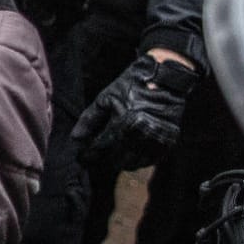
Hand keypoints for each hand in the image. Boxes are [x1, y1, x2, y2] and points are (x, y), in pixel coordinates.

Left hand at [73, 51, 199, 170]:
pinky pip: (149, 161)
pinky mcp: (168, 142)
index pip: (100, 147)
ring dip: (120, 163)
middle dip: (103, 160)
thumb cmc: (130, 86)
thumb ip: (89, 119)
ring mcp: (156, 139)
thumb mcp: (105, 98)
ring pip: (133, 163)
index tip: (81, 157)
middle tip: (95, 159)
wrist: (164, 79)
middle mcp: (140, 134)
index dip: (88, 154)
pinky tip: (129, 156)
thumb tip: (75, 139)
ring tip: (111, 157)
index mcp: (122, 122)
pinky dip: (138, 162)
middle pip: (116, 159)